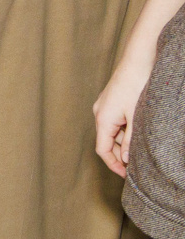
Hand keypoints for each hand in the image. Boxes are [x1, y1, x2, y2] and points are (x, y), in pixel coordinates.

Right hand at [95, 57, 153, 176]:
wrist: (137, 62)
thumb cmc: (135, 87)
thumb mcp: (136, 118)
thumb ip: (130, 140)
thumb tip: (126, 159)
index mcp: (103, 119)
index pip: (103, 150)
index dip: (113, 165)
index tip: (127, 176)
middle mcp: (99, 114)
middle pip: (106, 142)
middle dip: (119, 157)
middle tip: (136, 168)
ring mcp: (103, 107)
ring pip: (111, 133)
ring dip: (122, 144)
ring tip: (139, 152)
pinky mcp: (110, 102)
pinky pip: (113, 123)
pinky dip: (123, 133)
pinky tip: (136, 135)